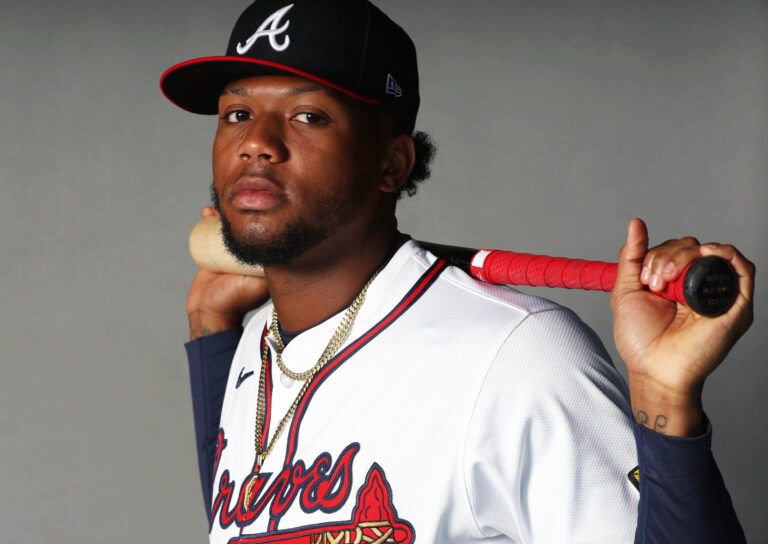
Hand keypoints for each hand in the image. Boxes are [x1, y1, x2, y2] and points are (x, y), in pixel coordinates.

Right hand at [186, 207, 269, 339]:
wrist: (208, 311)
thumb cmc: (235, 301)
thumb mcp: (258, 284)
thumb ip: (270, 271)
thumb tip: (285, 251)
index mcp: (263, 260)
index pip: (265, 233)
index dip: (261, 218)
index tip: (256, 205)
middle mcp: (249, 254)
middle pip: (246, 227)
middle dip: (240, 213)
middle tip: (234, 201)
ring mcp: (232, 253)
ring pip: (228, 227)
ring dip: (223, 214)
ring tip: (218, 206)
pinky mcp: (214, 253)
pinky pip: (211, 233)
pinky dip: (208, 220)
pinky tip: (206, 212)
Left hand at [611, 218, 754, 435]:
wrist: (654, 369)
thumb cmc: (640, 339)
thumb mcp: (626, 291)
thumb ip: (631, 257)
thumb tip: (636, 223)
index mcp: (674, 281)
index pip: (674, 248)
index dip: (658, 254)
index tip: (644, 278)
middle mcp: (696, 285)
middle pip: (691, 246)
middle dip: (667, 256)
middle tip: (655, 283)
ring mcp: (716, 294)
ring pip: (711, 253)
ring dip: (686, 256)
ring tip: (667, 280)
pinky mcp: (735, 305)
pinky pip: (742, 269)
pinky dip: (726, 254)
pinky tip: (707, 255)